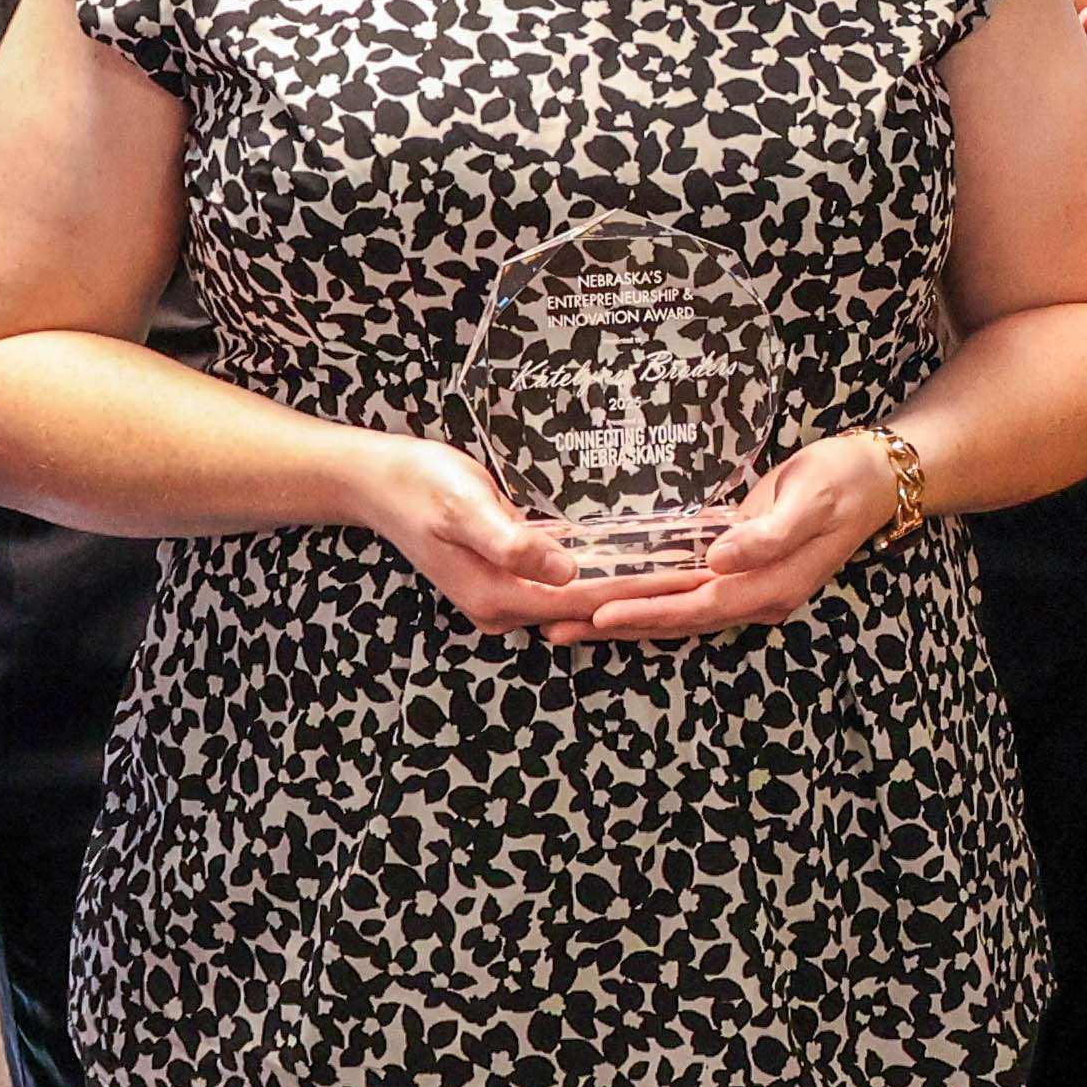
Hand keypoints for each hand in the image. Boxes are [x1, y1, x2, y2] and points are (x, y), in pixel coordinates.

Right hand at [337, 429, 684, 639]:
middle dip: (650, 594)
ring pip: (583, 597)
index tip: (697, 577)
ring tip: (689, 571)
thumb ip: (513, 541)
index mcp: (500, 596)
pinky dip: (605, 572)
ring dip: (632, 586)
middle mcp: (505, 606)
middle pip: (593, 606)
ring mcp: (505, 594)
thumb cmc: (419, 484)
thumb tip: (566, 569)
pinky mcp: (505, 575)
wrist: (374, 480)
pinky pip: (566, 581)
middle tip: (712, 578)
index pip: (591, 599)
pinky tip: (638, 558)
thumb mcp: (464, 506)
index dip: (646, 589)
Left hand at [566, 432, 899, 642]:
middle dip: (618, 626)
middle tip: (557, 627)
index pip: (699, 607)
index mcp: (772, 586)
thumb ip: (766, 535)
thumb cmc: (842, 483)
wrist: (874, 480)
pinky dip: (648, 598)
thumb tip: (721, 560)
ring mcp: (749, 588)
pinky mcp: (741, 572)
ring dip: (625, 619)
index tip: (601, 612)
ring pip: (677, 612)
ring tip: (570, 622)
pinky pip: (686, 594)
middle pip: (678, 621)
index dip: (649, 612)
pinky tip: (615, 596)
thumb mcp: (809, 501)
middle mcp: (757, 597)